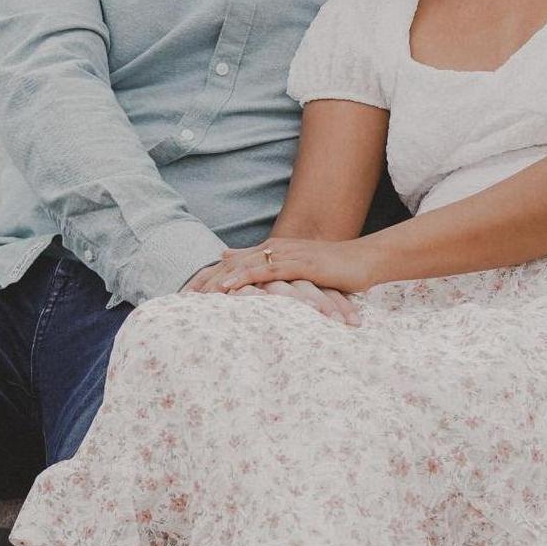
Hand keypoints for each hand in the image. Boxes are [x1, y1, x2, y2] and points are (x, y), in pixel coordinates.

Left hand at [184, 257, 360, 323]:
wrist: (367, 260)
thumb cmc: (338, 271)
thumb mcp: (304, 275)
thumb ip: (280, 277)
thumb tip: (264, 285)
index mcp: (274, 251)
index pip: (234, 263)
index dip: (209, 277)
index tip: (187, 292)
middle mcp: (276, 248)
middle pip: (231, 264)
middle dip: (205, 279)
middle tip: (180, 297)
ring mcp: (287, 254)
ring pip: (243, 266)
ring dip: (216, 281)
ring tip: (194, 295)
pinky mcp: (300, 264)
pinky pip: (265, 272)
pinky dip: (243, 279)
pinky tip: (226, 290)